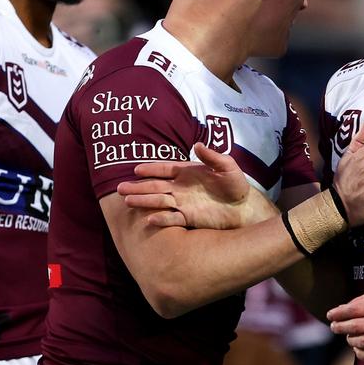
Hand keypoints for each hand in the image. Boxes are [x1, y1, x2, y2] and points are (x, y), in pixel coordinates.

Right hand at [119, 144, 264, 228]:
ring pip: (159, 201)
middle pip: (156, 186)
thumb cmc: (235, 184)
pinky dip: (161, 218)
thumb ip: (212, 156)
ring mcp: (183, 203)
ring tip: (127, 201)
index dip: (151, 169)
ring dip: (144, 201)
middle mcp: (181, 188)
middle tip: (120, 188)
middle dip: (138, 187)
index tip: (136, 170)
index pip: (165, 169)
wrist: (243, 207)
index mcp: (187, 173)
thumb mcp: (227, 166)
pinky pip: (172, 218)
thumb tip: (198, 145)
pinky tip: (149, 219)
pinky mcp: (189, 218)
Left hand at [327, 286, 363, 362]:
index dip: (339, 313)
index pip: (356, 308)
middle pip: (358, 326)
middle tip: (335, 328)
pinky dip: (361, 354)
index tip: (330, 316)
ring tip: (349, 338)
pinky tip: (358, 349)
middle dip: (341, 327)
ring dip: (351, 341)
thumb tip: (342, 309)